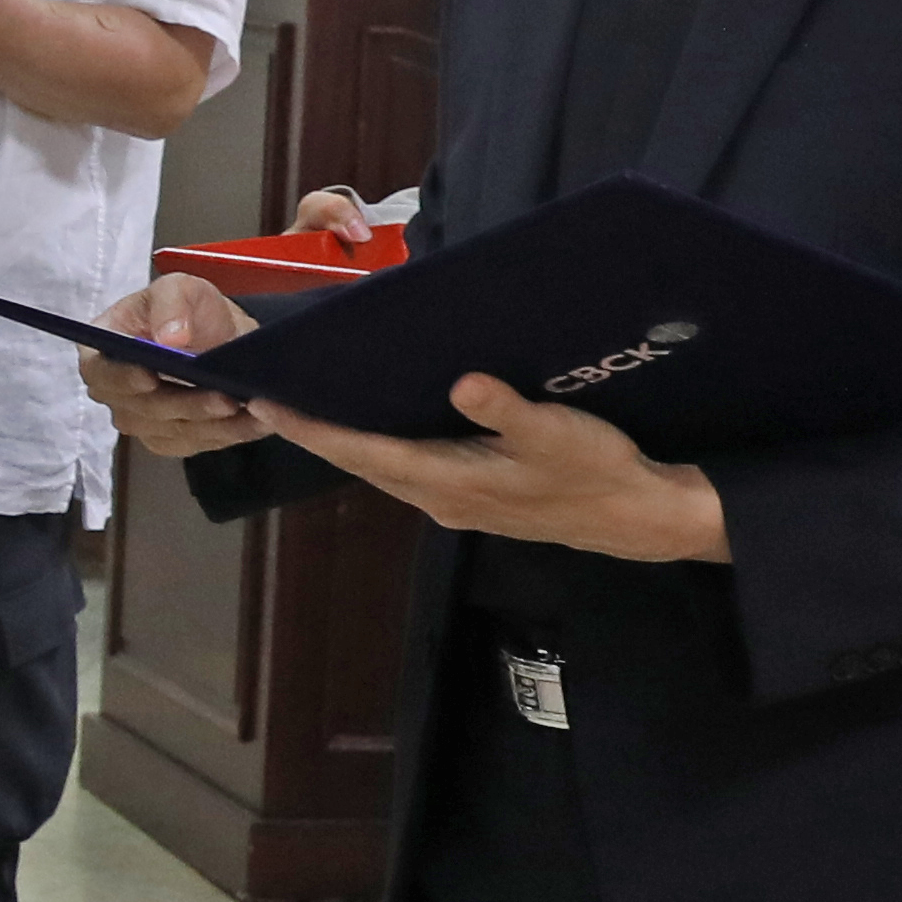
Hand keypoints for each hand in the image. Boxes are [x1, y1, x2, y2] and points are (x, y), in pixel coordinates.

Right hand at [79, 268, 284, 459]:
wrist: (217, 336)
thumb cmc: (188, 309)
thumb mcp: (179, 288)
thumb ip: (170, 304)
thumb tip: (170, 337)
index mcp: (102, 352)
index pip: (101, 373)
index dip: (122, 378)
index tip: (151, 377)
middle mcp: (115, 392)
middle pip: (141, 410)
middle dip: (185, 405)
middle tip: (224, 397)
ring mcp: (140, 421)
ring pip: (173, 430)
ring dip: (212, 423)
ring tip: (249, 409)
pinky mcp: (169, 439)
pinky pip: (196, 442)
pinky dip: (228, 434)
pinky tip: (255, 422)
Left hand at [271, 376, 731, 561]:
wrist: (636, 517)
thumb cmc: (596, 471)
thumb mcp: (558, 434)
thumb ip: (508, 410)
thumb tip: (464, 384)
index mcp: (449, 481)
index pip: (363, 453)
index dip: (313, 430)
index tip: (265, 405)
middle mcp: (439, 498)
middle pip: (361, 463)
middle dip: (314, 432)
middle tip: (267, 395)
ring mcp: (453, 502)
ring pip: (382, 468)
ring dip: (343, 441)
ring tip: (306, 404)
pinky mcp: (470, 497)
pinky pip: (405, 469)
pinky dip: (377, 447)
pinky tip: (372, 421)